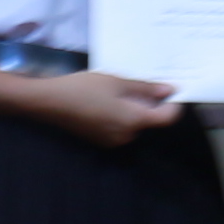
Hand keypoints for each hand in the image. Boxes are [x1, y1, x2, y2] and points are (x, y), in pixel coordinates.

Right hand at [28, 67, 182, 149]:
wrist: (50, 102)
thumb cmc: (85, 88)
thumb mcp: (118, 82)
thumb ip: (146, 89)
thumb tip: (170, 91)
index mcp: (134, 121)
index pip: (167, 118)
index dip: (173, 104)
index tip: (169, 89)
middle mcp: (127, 136)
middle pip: (149, 120)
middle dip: (148, 103)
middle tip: (136, 83)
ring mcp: (113, 141)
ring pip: (134, 123)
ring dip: (133, 108)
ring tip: (117, 89)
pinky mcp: (101, 140)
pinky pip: (120, 127)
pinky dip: (120, 114)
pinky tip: (105, 100)